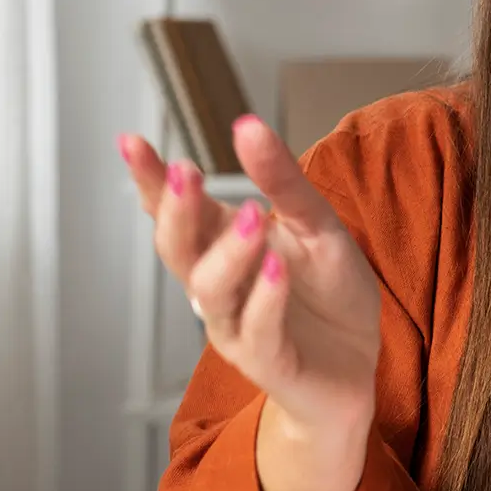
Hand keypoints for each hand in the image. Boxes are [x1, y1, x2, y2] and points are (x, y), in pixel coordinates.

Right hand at [119, 117, 380, 442]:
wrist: (358, 363)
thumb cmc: (330, 293)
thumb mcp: (317, 225)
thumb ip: (282, 182)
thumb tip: (247, 127)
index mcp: (224, 247)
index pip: (176, 213)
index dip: (150, 182)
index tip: (131, 143)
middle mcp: (218, 287)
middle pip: (178, 250)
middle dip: (176, 212)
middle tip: (185, 173)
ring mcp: (237, 326)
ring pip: (211, 290)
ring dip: (228, 251)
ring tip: (253, 214)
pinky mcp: (268, 361)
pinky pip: (257, 331)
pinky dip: (265, 298)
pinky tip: (276, 267)